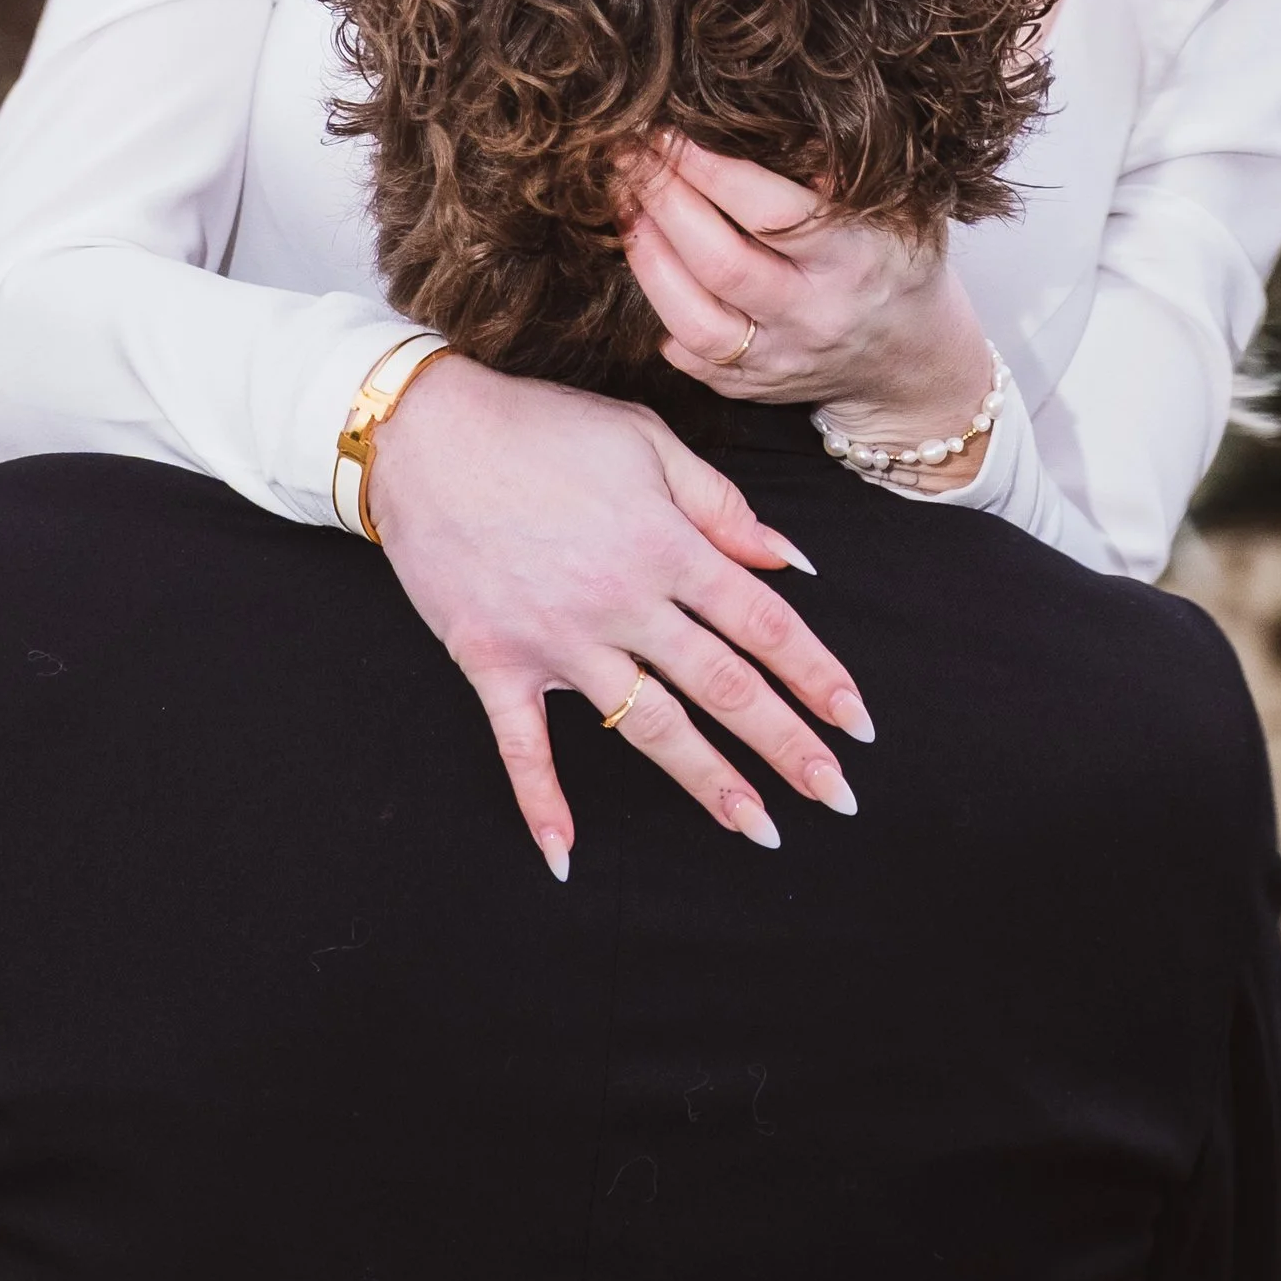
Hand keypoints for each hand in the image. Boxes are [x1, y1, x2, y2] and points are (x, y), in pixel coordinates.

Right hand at [362, 353, 873, 880]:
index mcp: (666, 545)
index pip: (763, 624)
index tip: (858, 725)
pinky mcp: (495, 660)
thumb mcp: (645, 441)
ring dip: (709, 782)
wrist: (422, 434)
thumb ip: (721, 505)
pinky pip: (521, 745)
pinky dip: (541, 800)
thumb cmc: (539, 427)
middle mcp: (622, 601)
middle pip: (724, 686)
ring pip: (649, 725)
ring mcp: (558, 639)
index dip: (818, 677)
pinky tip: (564, 854)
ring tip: (760, 830)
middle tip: (838, 797)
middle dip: (788, 747)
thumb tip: (788, 561)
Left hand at [624, 136, 995, 440]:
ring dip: (647, 257)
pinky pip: (689, 355)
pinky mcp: (751, 387)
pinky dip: (659, 309)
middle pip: (721, 264)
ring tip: (624, 206)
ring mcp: (780, 359)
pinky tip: (648, 262)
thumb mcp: (897, 203)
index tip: (668, 132)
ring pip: (693, 320)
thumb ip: (840, 165)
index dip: (710, 170)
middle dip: (663, 202)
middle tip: (628, 157)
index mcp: (856, 258)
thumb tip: (759, 115)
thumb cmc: (895, 258)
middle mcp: (815, 315)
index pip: (772, 213)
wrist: (910, 357)